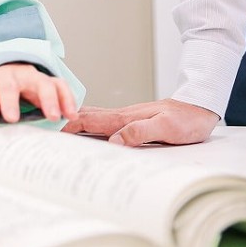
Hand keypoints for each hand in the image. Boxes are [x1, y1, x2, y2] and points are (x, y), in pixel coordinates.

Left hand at [0, 63, 76, 132]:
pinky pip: (63, 87)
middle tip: (52, 117)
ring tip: (68, 116)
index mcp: (6, 78)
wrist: (5, 69)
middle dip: (47, 99)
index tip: (12, 119)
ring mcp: (40, 79)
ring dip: (63, 99)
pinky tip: (72, 114)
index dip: (10, 103)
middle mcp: (26, 76)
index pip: (8, 88)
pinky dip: (69, 99)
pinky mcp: (51, 84)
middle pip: (39, 83)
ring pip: (54, 84)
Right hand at [61, 99, 219, 146]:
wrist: (202, 106)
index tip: (50, 132)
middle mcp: (122, 115)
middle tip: (43, 130)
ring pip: (93, 118)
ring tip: (56, 128)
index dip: (69, 126)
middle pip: (86, 117)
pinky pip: (104, 122)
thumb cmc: (188, 119)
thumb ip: (141, 132)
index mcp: (126, 118)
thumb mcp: (167, 128)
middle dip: (64, 122)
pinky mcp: (133, 120)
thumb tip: (114, 141)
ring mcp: (127, 117)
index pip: (91, 121)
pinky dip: (89, 124)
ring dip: (74, 121)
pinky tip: (86, 128)